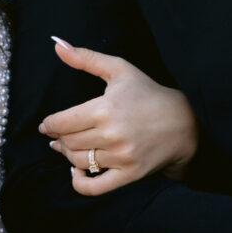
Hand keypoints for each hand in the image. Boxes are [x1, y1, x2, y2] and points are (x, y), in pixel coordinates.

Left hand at [39, 38, 198, 195]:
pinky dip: (79, 182)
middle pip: (68, 142)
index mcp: (105, 108)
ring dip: (67, 156)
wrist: (184, 122)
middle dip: (59, 139)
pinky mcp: (129, 174)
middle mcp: (112, 134)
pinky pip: (94, 187)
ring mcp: (121, 157)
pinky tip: (77, 172)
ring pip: (78, 162)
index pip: (62, 122)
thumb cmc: (148, 93)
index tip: (47, 125)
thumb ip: (86, 58)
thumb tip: (57, 44)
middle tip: (59, 135)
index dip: (49, 124)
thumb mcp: (119, 69)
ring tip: (68, 148)